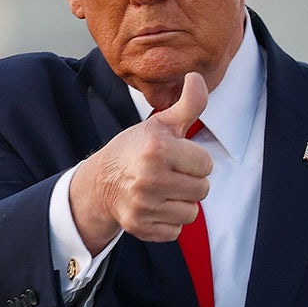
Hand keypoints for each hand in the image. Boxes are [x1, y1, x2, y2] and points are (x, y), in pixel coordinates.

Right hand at [70, 72, 213, 252]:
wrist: (101, 180)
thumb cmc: (136, 148)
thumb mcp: (161, 123)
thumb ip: (187, 103)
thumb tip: (196, 76)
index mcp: (158, 149)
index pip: (206, 165)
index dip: (194, 160)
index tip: (177, 156)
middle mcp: (149, 178)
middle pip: (202, 190)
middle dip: (190, 181)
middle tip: (170, 173)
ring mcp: (143, 205)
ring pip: (191, 212)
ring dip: (181, 202)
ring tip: (164, 190)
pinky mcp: (140, 226)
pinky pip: (175, 230)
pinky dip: (168, 220)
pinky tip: (155, 206)